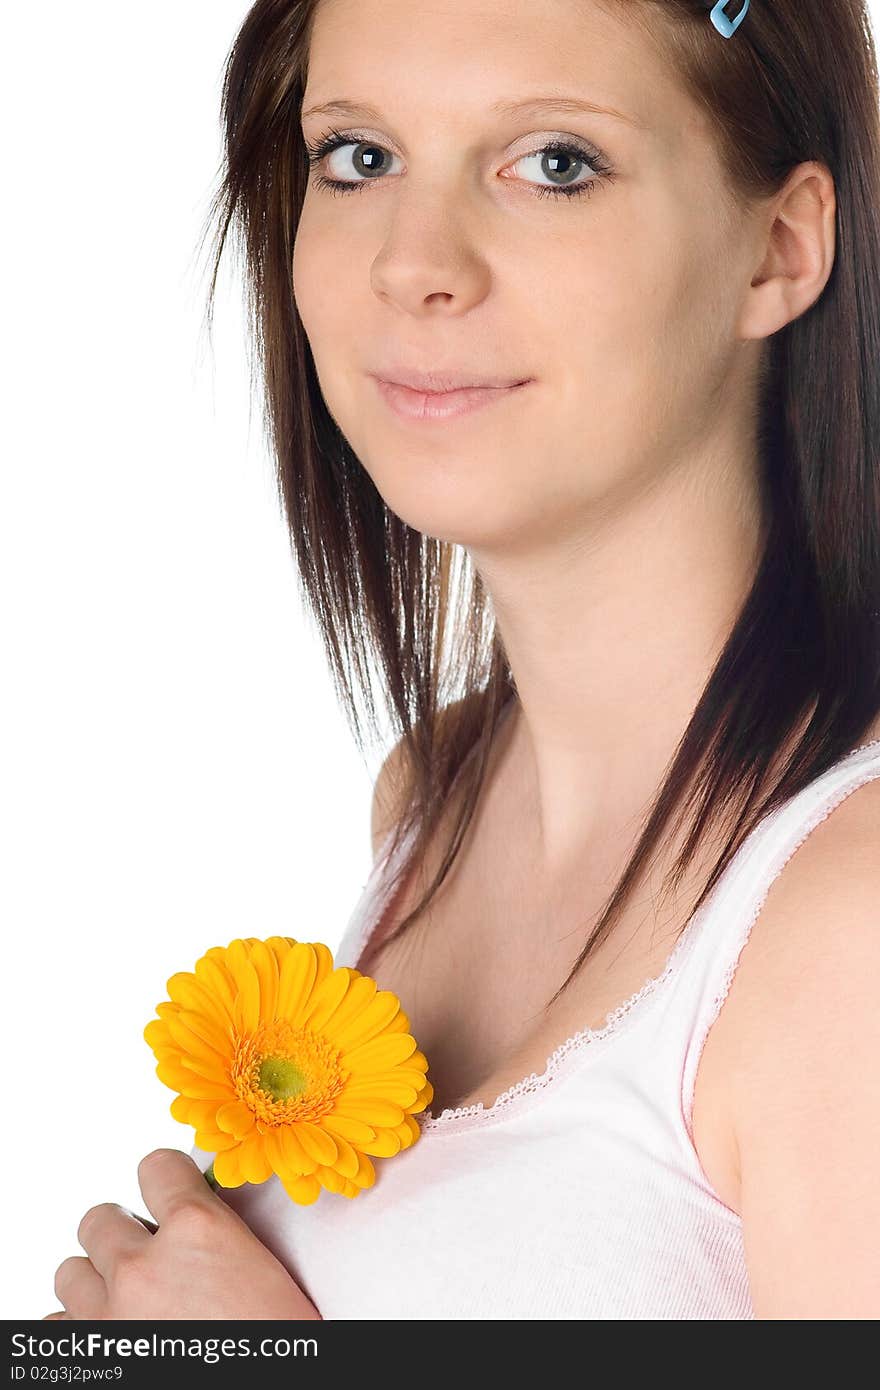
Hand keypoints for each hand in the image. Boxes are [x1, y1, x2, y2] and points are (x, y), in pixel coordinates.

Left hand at [42, 1148, 321, 1320]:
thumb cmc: (278, 1341)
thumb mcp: (263, 1271)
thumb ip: (219, 1235)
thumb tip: (200, 1225)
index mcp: (198, 1230)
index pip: (157, 1167)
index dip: (166, 1180)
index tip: (171, 1194)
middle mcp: (142, 1265)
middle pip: (99, 1219)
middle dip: (122, 1235)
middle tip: (150, 1259)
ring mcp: (107, 1315)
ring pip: (70, 1272)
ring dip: (96, 1282)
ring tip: (127, 1300)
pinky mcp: (90, 1357)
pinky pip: (57, 1327)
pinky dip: (80, 1328)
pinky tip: (111, 1334)